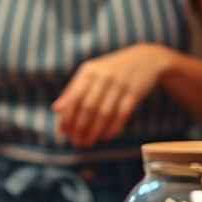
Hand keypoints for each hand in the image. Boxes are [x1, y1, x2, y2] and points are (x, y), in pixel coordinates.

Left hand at [52, 43, 173, 146]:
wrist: (146, 59)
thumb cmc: (111, 70)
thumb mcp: (90, 74)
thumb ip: (72, 90)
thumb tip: (55, 109)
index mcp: (88, 71)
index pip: (73, 98)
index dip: (67, 117)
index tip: (63, 132)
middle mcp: (103, 76)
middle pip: (88, 107)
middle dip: (80, 127)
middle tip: (76, 141)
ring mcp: (120, 84)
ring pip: (104, 113)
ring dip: (94, 131)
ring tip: (87, 142)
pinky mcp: (134, 92)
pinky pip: (121, 114)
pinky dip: (112, 128)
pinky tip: (105, 136)